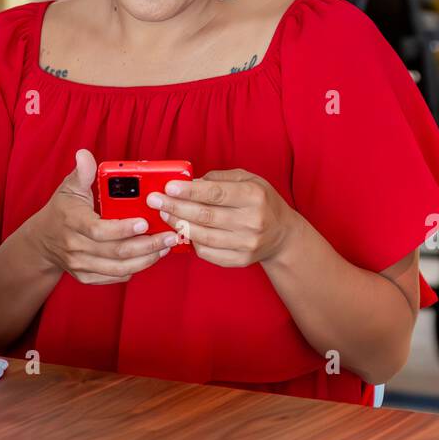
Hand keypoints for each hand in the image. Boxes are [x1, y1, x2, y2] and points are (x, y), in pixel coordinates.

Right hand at [32, 149, 178, 284]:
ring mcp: (81, 265)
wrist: (42, 242)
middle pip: (116, 252)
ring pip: (119, 268)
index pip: (99, 230)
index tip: (145, 222)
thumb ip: (82, 173)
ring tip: (166, 247)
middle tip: (170, 236)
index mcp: (73, 222)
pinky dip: (136, 268)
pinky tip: (151, 256)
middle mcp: (75, 247)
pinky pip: (115, 276)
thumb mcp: (68, 188)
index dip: (123, 229)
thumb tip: (85, 155)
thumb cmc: (62, 211)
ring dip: (146, 259)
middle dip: (147, 245)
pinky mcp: (87, 277)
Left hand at [145, 168, 297, 267]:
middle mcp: (252, 221)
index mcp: (254, 196)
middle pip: (205, 215)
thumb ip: (219, 179)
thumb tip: (189, 182)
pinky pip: (207, 252)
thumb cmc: (261, 202)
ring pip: (203, 236)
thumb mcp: (248, 180)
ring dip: (178, 225)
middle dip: (175, 207)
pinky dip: (191, 242)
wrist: (283, 235)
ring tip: (164, 214)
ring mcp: (246, 244)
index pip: (216, 193)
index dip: (189, 191)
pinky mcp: (240, 260)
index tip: (168, 187)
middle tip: (155, 201)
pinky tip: (181, 231)